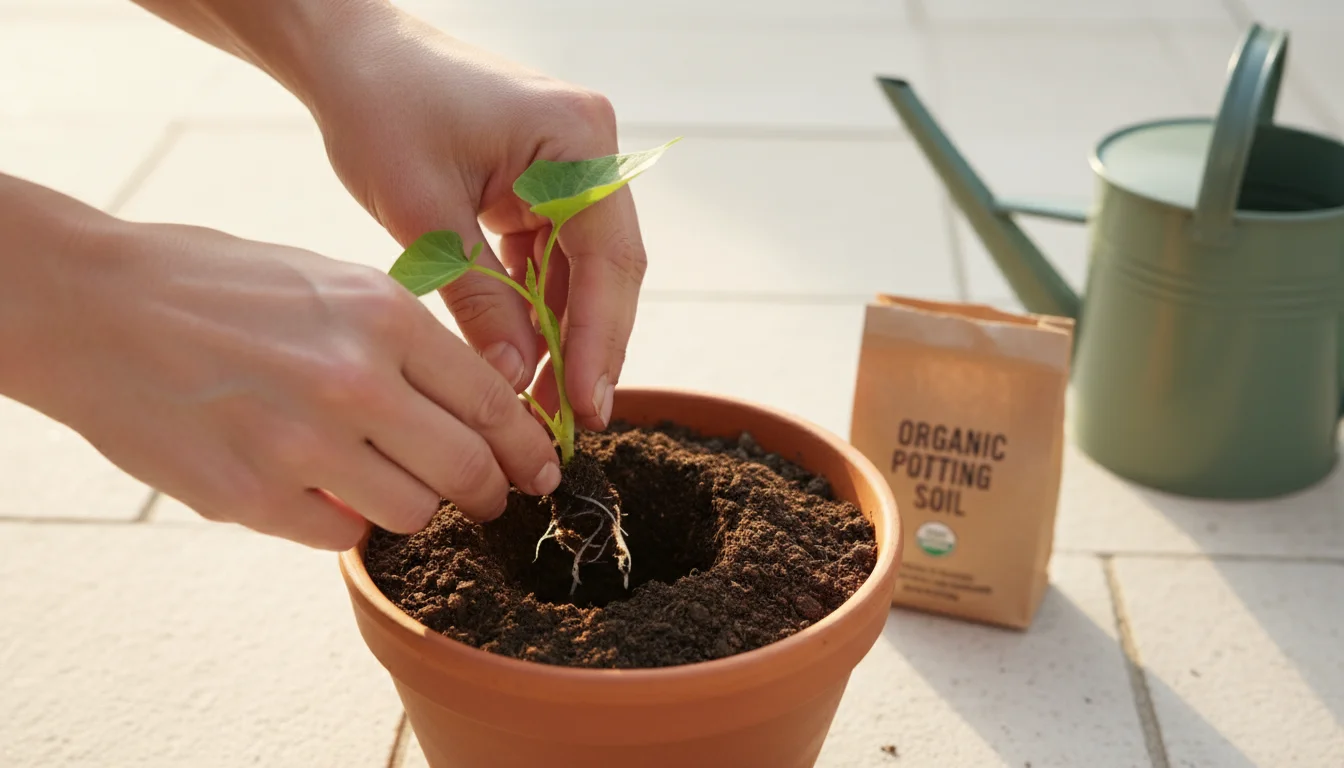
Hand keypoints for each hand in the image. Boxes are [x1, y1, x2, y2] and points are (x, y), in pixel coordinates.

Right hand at [20, 216, 559, 549]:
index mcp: (383, 316)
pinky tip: (319, 489)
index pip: (493, 402)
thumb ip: (405, 344)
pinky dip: (342, 520)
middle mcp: (354, 381)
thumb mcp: (330, 284)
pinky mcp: (251, 497)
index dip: (526, 446)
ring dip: (415, 507)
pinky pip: (339, 534)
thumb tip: (475, 409)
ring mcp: (302, 445)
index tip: (539, 468)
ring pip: (413, 513)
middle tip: (490, 498)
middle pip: (469, 470)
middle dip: (492, 492)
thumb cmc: (219, 287)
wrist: (96, 308)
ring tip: (389, 483)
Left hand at [308, 8, 647, 428]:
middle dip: (587, 347)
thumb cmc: (379, 108)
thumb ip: (478, 299)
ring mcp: (572, 167)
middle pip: (609, 269)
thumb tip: (516, 383)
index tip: (586, 408)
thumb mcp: (425, 214)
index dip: (600, 341)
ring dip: (562, 334)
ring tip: (540, 403)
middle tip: (570, 423)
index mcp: (577, 140)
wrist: (347, 54)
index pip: (609, 259)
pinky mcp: (544, 183)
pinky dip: (538, 306)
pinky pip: (554, 257)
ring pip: (584, 271)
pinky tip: (522, 356)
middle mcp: (590, 151)